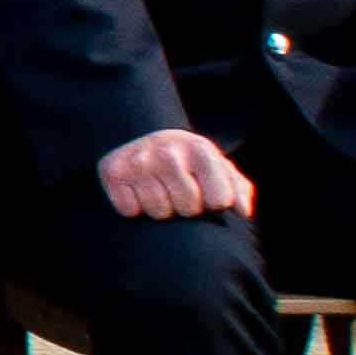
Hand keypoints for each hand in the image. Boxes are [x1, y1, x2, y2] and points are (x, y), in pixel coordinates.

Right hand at [101, 127, 260, 221]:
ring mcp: (138, 161)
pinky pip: (129, 210)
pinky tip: (138, 191)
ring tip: (160, 191)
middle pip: (188, 208)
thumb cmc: (192, 164)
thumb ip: (238, 190)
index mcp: (199, 149)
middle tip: (179, 191)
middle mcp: (167, 151)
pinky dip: (134, 207)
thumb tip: (243, 212)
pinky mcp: (112, 171)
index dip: (214, 204)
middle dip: (186, 207)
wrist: (148, 142)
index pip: (218, 201)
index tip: (207, 194)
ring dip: (160, 209)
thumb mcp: (219, 169)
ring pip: (158, 212)